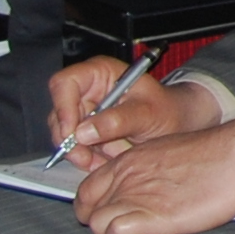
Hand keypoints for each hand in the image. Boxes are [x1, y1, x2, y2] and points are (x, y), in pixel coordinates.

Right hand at [46, 58, 209, 167]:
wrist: (175, 122)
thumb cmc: (166, 109)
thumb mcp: (147, 113)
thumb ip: (119, 120)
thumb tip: (85, 132)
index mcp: (100, 73)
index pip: (65, 83)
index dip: (63, 107)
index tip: (72, 133)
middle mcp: (87, 89)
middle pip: (59, 113)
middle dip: (71, 140)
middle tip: (87, 158)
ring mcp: (84, 110)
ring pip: (64, 134)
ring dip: (80, 153)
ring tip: (104, 160)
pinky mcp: (85, 129)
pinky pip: (74, 146)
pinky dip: (86, 158)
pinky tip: (103, 161)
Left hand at [71, 110, 234, 233]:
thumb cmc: (215, 155)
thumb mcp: (170, 153)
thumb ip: (148, 171)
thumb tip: (146, 189)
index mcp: (130, 161)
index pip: (87, 189)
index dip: (91, 206)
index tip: (105, 215)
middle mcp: (127, 177)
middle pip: (87, 209)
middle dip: (95, 224)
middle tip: (113, 232)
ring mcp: (138, 195)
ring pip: (97, 224)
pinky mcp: (153, 215)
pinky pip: (115, 233)